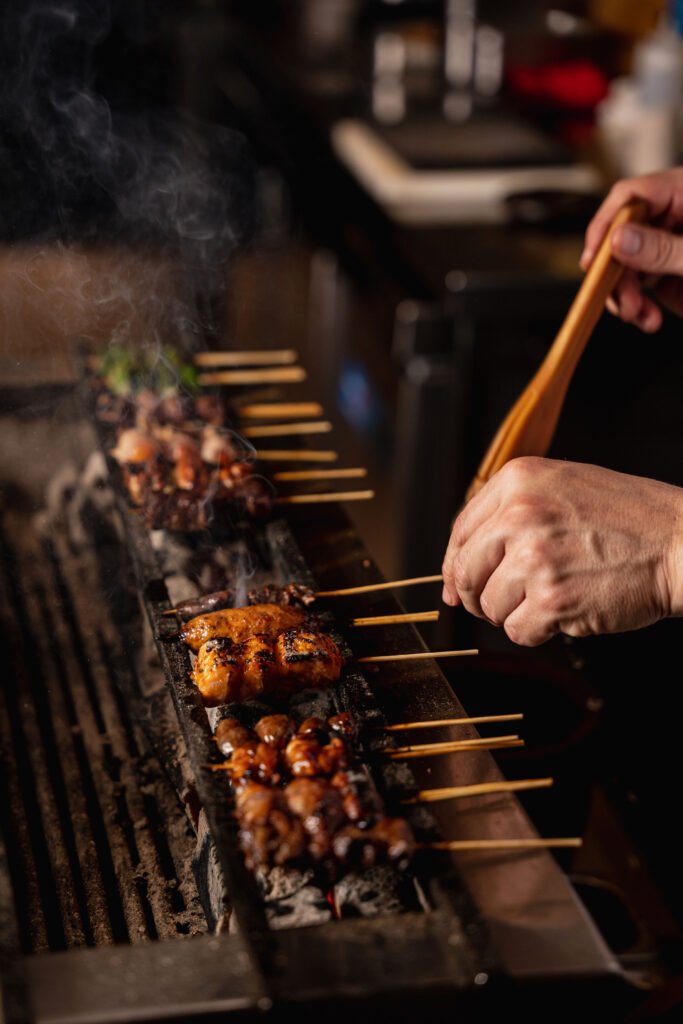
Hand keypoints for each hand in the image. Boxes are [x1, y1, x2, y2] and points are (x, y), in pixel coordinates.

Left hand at [441, 457, 682, 646]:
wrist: (680, 543)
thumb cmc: (630, 519)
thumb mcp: (565, 487)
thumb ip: (513, 511)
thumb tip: (461, 561)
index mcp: (518, 480)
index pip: (461, 531)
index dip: (456, 564)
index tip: (456, 584)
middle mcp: (519, 514)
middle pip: (465, 571)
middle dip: (478, 596)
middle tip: (499, 603)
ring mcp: (534, 557)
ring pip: (490, 605)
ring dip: (513, 613)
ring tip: (550, 599)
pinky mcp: (551, 599)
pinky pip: (517, 630)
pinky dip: (536, 632)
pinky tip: (562, 614)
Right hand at [581, 167, 682, 331]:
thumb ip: (664, 247)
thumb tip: (621, 240)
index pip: (631, 197)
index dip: (606, 225)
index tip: (594, 257)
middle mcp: (673, 218)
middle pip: (621, 237)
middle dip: (615, 274)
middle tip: (620, 299)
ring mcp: (669, 247)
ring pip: (624, 267)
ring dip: (623, 297)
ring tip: (638, 315)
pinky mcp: (668, 274)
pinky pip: (638, 289)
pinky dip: (637, 309)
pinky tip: (647, 319)